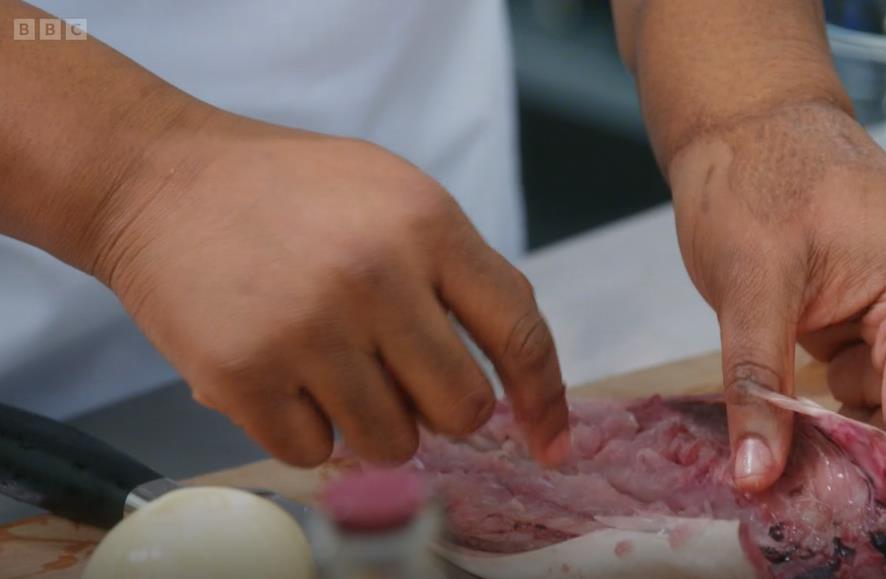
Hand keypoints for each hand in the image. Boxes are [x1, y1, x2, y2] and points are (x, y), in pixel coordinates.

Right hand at [85, 110, 570, 467]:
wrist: (158, 179)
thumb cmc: (289, 192)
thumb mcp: (397, 196)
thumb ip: (458, 272)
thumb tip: (514, 376)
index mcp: (427, 225)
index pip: (520, 332)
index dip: (544, 398)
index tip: (550, 441)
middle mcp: (376, 277)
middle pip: (462, 408)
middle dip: (441, 409)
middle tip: (402, 379)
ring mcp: (308, 329)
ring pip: (393, 444)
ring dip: (373, 423)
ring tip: (333, 369)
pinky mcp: (244, 375)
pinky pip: (314, 453)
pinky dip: (306, 431)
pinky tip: (283, 377)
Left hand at [668, 103, 885, 503]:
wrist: (750, 117)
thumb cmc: (751, 177)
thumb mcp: (747, 285)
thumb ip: (757, 383)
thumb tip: (756, 477)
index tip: (841, 524)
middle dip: (869, 468)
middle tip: (803, 507)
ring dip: (851, 441)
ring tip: (788, 470)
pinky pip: (881, 381)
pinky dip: (842, 408)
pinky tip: (796, 422)